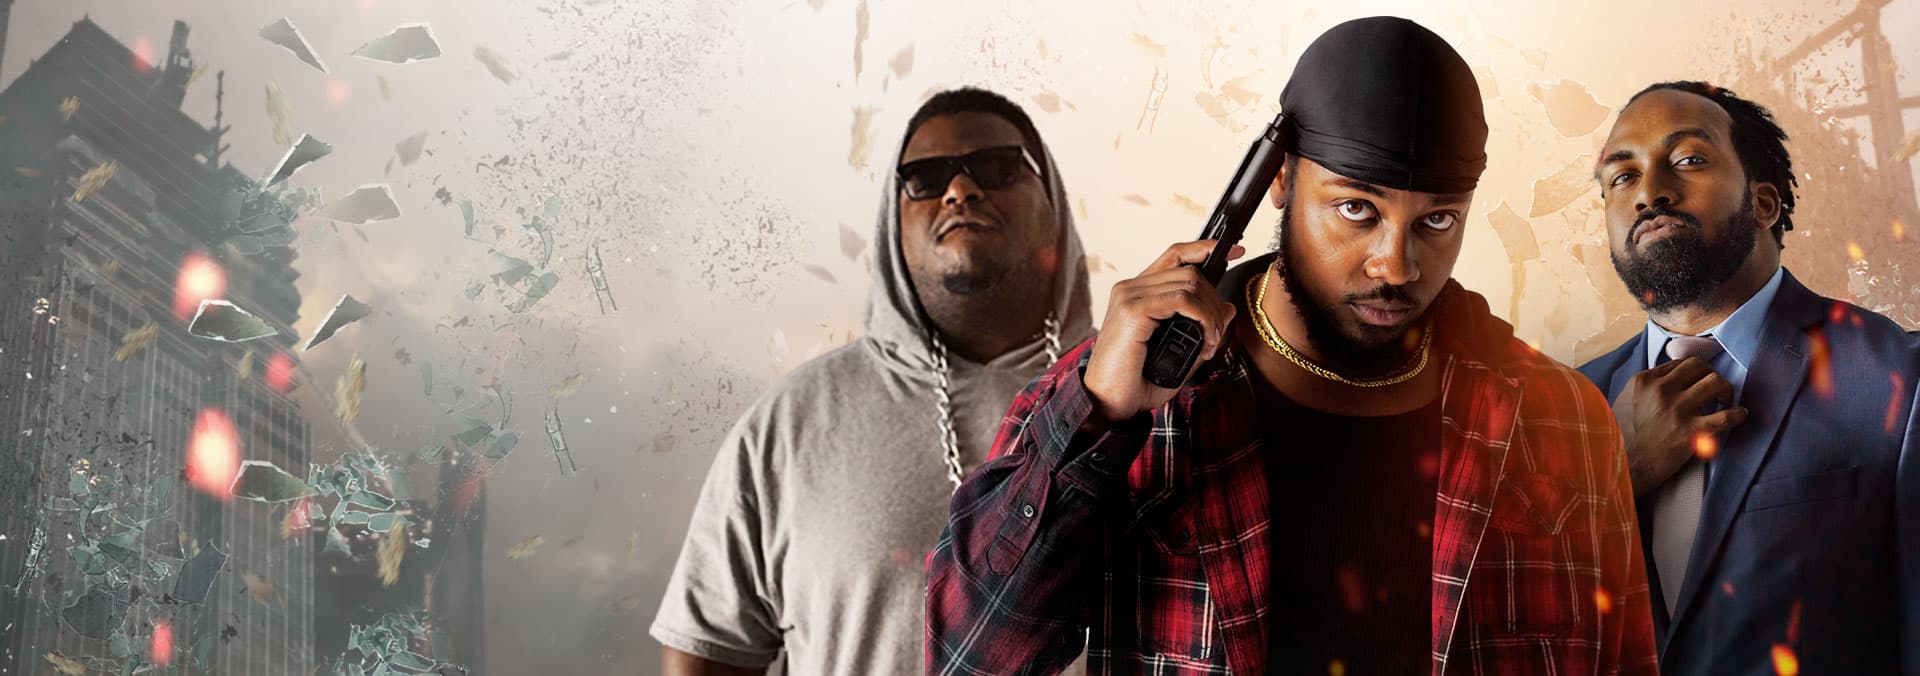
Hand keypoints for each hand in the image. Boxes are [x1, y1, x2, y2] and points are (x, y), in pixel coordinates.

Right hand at [1082, 240, 1243, 426]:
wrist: (1107, 404)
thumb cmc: (1137, 383)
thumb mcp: (1180, 354)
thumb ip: (1202, 330)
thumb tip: (1229, 307)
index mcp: (1137, 293)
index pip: (1175, 255)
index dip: (1206, 248)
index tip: (1235, 250)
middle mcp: (1131, 288)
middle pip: (1190, 270)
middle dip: (1215, 301)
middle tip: (1216, 336)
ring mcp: (1129, 296)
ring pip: (1191, 282)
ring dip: (1212, 313)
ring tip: (1211, 343)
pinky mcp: (1132, 310)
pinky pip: (1183, 299)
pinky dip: (1204, 318)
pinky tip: (1206, 340)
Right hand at [1613, 357, 1749, 496]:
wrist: (1627, 466)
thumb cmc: (1623, 436)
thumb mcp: (1625, 402)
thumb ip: (1644, 388)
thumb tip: (1664, 380)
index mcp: (1644, 382)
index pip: (1679, 363)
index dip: (1694, 371)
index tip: (1699, 381)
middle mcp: (1661, 391)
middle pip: (1699, 366)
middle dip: (1712, 373)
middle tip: (1716, 389)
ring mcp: (1678, 410)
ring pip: (1715, 382)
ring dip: (1726, 389)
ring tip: (1726, 400)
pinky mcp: (1692, 432)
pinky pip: (1725, 417)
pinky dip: (1737, 414)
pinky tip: (1740, 415)